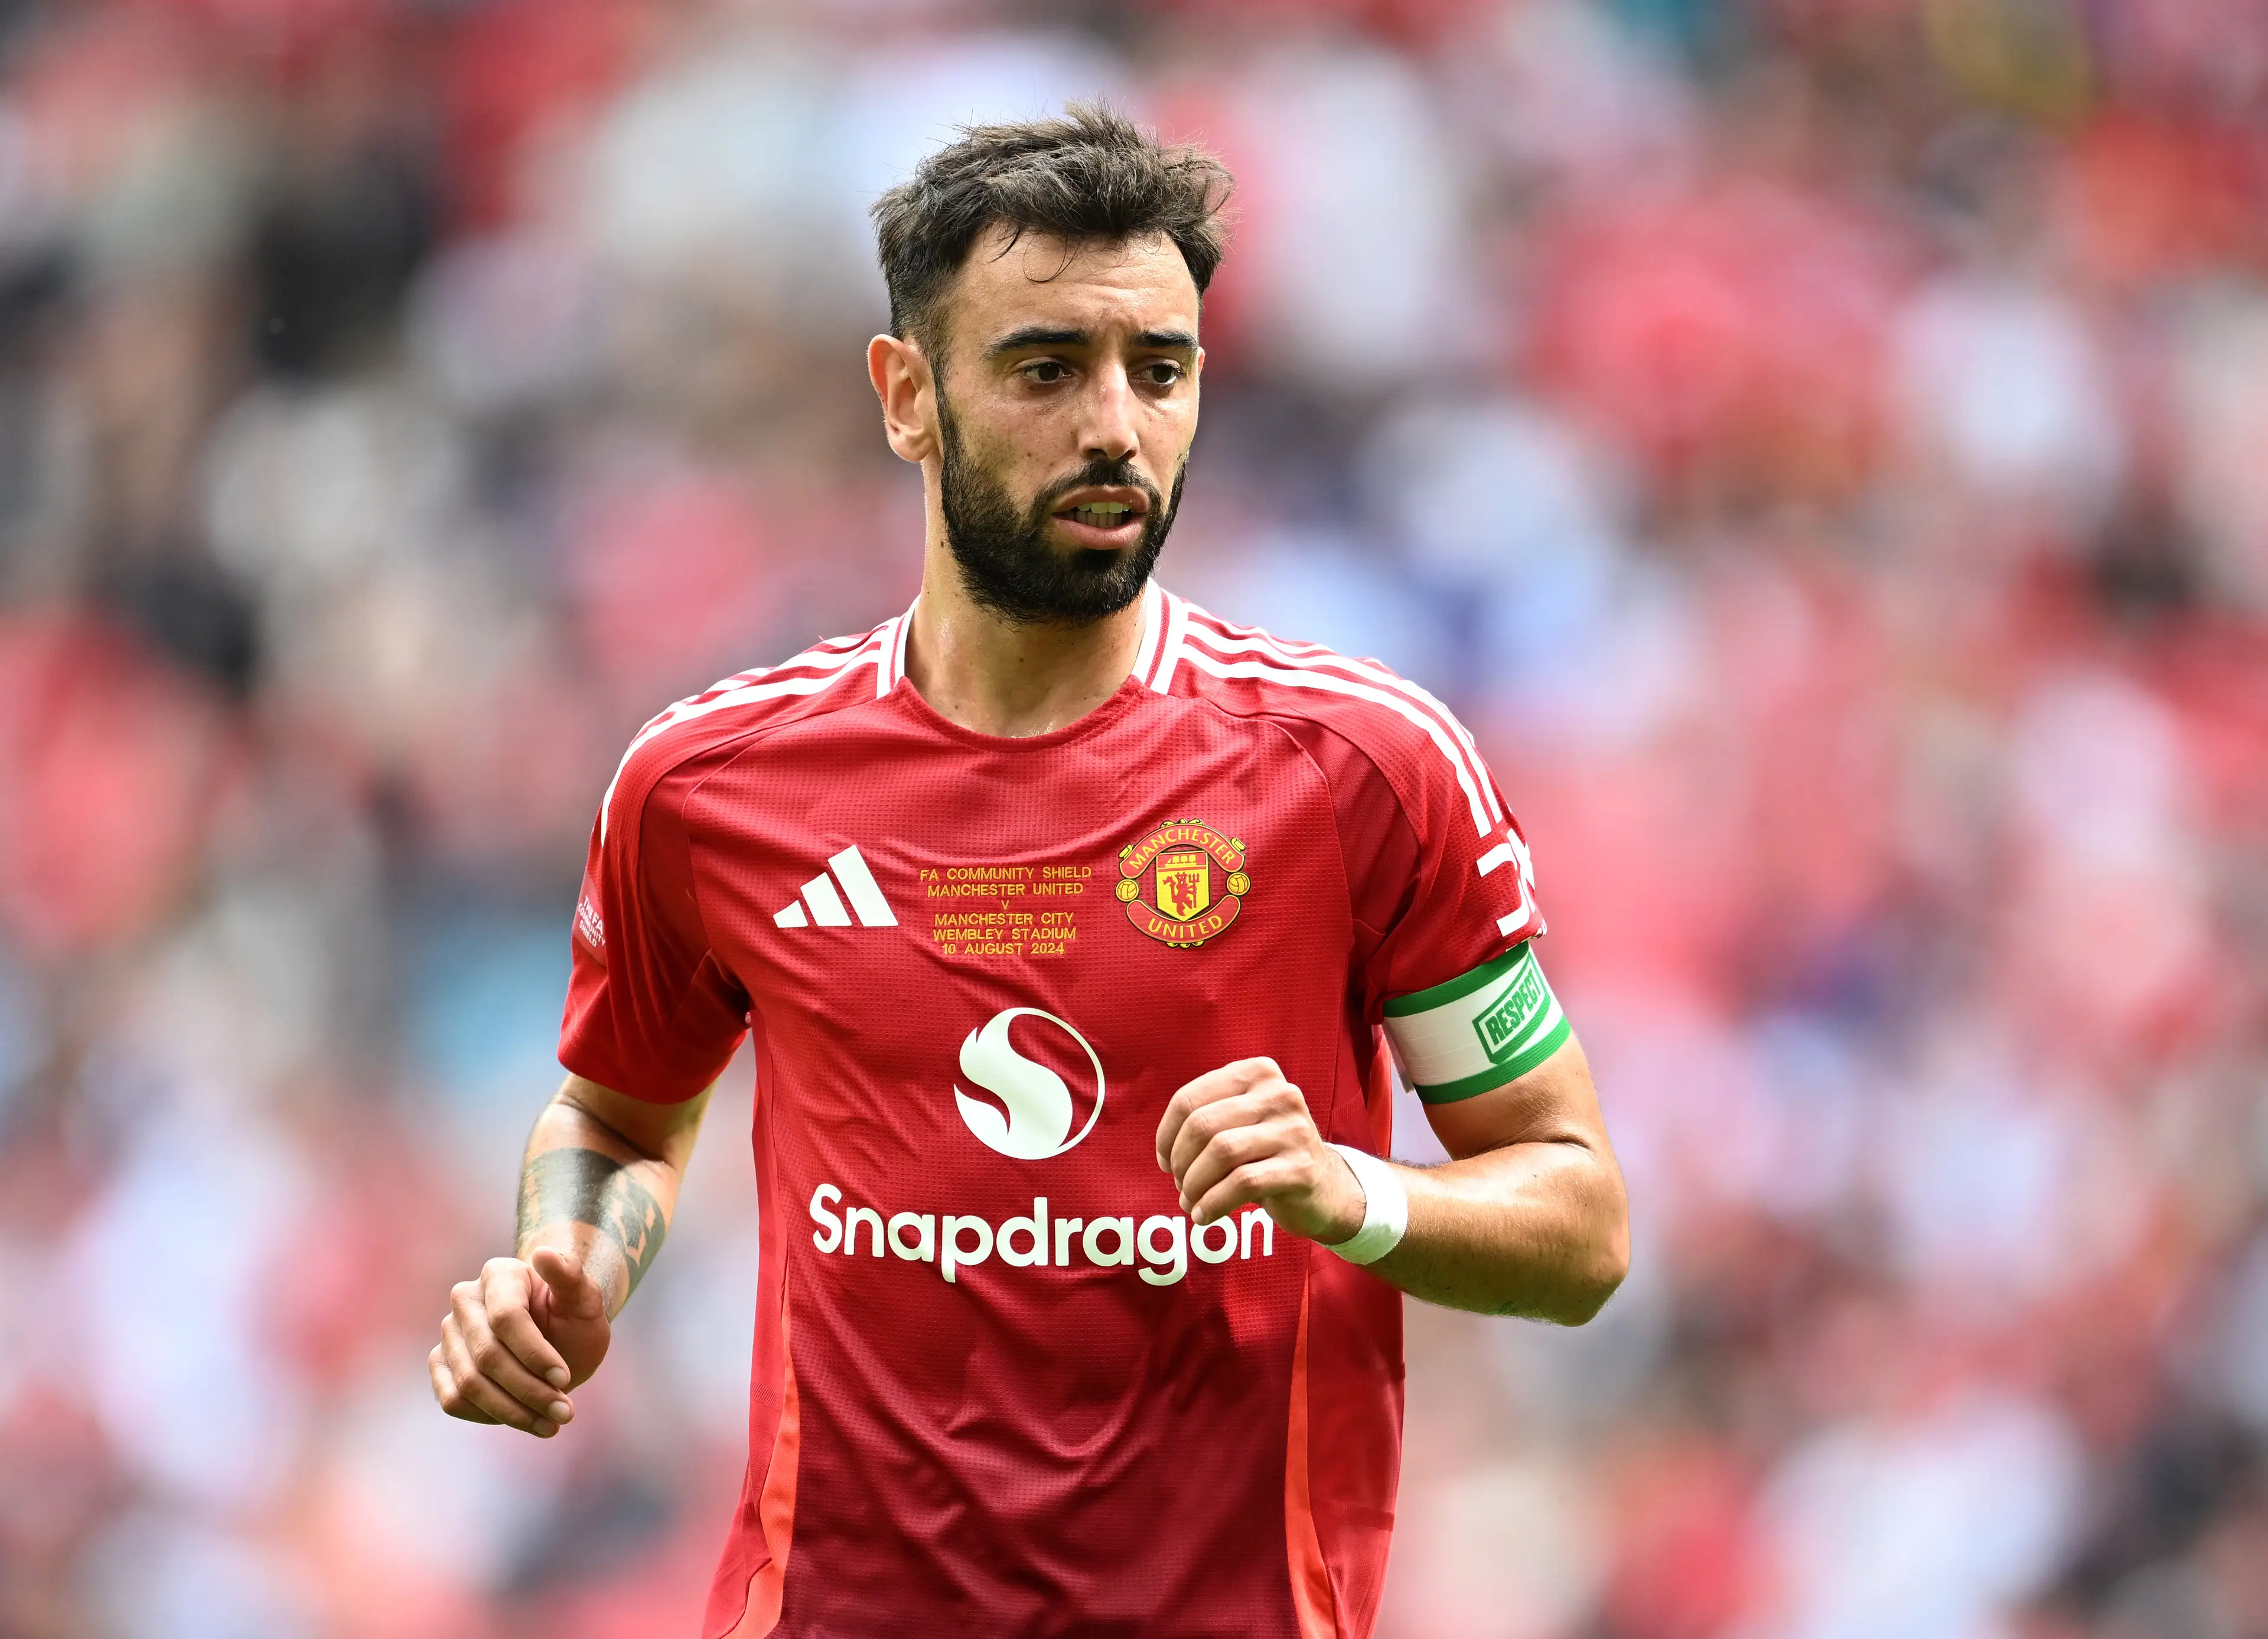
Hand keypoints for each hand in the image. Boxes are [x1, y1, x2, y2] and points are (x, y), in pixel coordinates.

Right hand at [429, 1248, 610, 1436]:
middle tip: (565, 1412)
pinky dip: (490, 1416)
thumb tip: (545, 1253)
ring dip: (514, 1411)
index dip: (535, 1354)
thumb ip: (571, 1276)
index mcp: (499, 1275)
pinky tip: (524, 1417)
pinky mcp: (440, 1364)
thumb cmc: (573, 1317)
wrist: (559, 1339)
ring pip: (470, 1384)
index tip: (565, 1379)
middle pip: (488, 1356)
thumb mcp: (585, 1300)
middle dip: (530, 1390)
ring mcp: (448, 1333)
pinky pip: (454, 1400)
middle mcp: (465, 1300)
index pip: (506, 1318)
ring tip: (552, 1423)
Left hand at [1154, 1057, 1366, 1244]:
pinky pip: (1242, 1183)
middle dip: (1180, 1162)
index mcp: (1258, 1073)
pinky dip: (1213, 1203)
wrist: (1326, 1188)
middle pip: (1203, 1125)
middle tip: (1180, 1185)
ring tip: (1190, 1202)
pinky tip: (1204, 1215)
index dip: (1167, 1135)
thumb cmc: (1268, 1154)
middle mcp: (1280, 1093)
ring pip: (1221, 1152)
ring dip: (1194, 1184)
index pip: (1190, 1098)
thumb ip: (1206, 1118)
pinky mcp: (1301, 1168)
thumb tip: (1164, 1150)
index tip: (1164, 1161)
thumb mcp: (1240, 1122)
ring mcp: (1294, 1130)